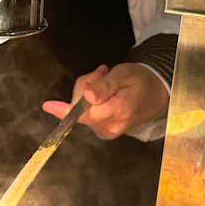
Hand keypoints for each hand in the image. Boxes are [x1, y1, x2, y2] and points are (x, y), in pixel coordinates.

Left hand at [42, 63, 168, 139]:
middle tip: (102, 74)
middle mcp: (111, 126)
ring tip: (106, 82)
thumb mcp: (124, 75)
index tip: (48, 106)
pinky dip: (91, 103)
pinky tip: (104, 93)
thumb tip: (86, 97)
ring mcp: (107, 131)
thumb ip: (104, 86)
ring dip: (89, 94)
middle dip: (86, 88)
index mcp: (117, 111)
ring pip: (82, 111)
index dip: (66, 109)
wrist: (156, 93)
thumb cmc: (140, 80)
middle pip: (81, 108)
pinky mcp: (104, 132)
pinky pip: (87, 116)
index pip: (85, 112)